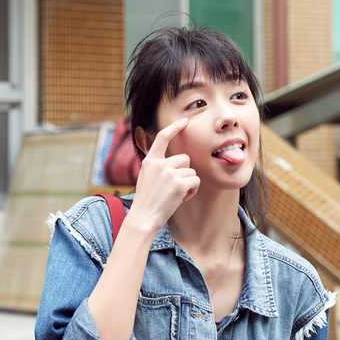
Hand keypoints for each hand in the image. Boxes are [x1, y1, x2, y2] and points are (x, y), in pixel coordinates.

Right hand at [128, 118, 200, 233]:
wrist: (144, 217)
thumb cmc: (147, 201)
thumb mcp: (146, 177)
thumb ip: (157, 166)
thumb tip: (174, 161)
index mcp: (150, 161)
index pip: (162, 137)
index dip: (174, 128)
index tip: (184, 121)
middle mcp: (159, 164)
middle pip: (185, 159)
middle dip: (184, 172)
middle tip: (173, 187)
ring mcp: (169, 173)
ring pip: (192, 172)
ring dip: (188, 183)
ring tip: (175, 194)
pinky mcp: (180, 184)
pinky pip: (196, 182)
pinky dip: (192, 191)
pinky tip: (181, 198)